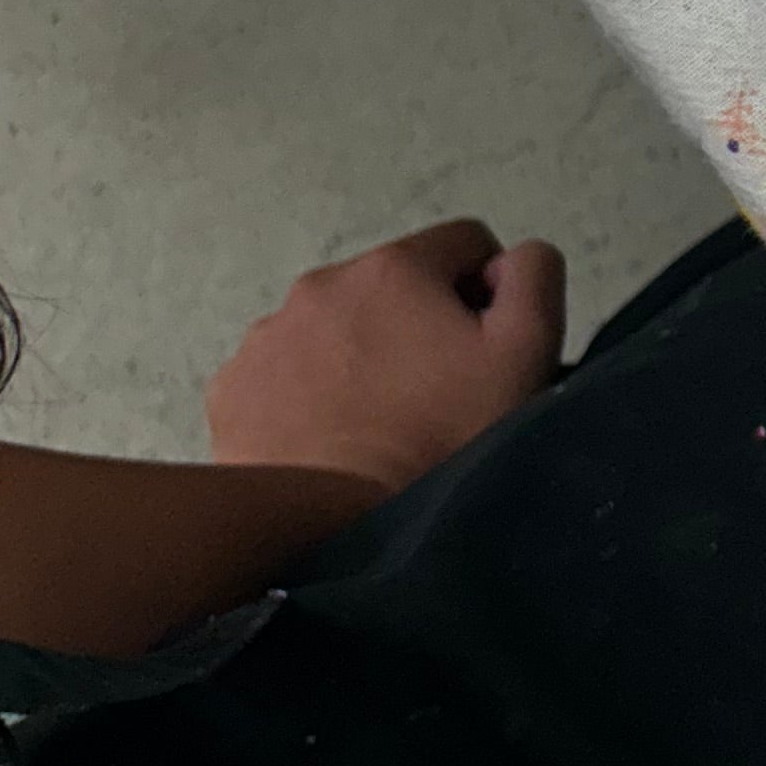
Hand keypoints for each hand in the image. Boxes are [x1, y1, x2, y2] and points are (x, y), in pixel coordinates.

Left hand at [206, 221, 567, 498]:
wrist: (326, 521)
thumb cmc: (438, 438)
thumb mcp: (524, 354)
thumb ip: (533, 278)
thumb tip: (510, 259)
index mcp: (395, 268)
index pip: (465, 244)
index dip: (488, 295)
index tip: (483, 356)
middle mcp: (322, 284)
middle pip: (394, 288)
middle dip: (418, 328)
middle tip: (433, 400)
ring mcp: (267, 335)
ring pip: (334, 330)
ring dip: (359, 360)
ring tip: (375, 427)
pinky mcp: (232, 386)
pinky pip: (284, 374)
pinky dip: (307, 397)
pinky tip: (326, 444)